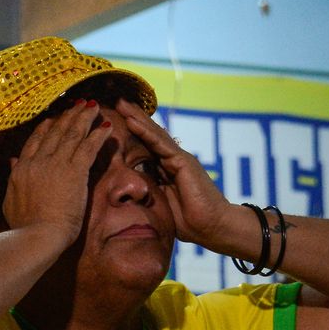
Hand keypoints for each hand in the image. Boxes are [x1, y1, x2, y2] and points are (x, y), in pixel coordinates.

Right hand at [1, 101, 110, 249]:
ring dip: (84, 119)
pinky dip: (98, 135)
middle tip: (77, 105)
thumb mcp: (10, 201)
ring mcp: (56, 164)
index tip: (53, 118)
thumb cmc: (24, 227)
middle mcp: (38, 161)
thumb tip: (12, 162)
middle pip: (55, 132)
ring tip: (92, 107)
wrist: (36, 236)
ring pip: (72, 135)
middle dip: (68, 117)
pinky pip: (88, 147)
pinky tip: (106, 127)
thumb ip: (13, 179)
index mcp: (22, 169)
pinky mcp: (74, 172)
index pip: (35, 142)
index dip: (46, 128)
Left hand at [116, 102, 230, 243]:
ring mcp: (179, 159)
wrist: (212, 228)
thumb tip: (128, 189)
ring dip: (137, 118)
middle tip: (117, 101)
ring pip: (154, 134)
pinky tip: (132, 122)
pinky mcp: (183, 163)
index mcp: (167, 169)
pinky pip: (161, 145)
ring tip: (122, 103)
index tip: (116, 120)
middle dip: (134, 117)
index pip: (147, 145)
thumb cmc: (189, 221)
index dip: (133, 132)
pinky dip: (145, 132)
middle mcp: (173, 159)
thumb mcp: (160, 203)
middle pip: (150, 134)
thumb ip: (148, 191)